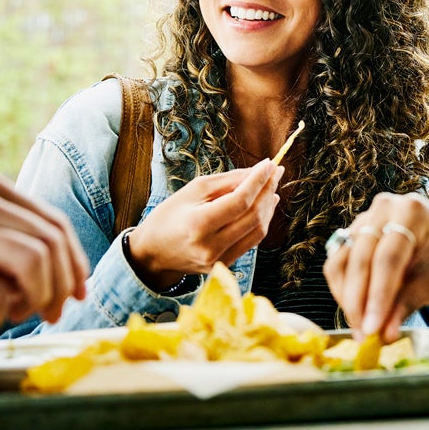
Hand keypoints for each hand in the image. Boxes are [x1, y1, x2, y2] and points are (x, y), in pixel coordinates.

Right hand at [0, 167, 88, 329]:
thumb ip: (8, 236)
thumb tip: (69, 278)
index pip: (54, 223)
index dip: (75, 262)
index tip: (78, 293)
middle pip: (50, 244)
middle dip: (61, 286)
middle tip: (52, 314)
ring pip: (32, 264)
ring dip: (34, 300)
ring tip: (14, 315)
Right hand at [125, 159, 281, 289]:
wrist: (153, 253)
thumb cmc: (170, 216)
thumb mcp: (193, 190)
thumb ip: (227, 181)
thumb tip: (258, 172)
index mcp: (197, 225)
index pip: (240, 201)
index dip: (258, 181)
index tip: (269, 164)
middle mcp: (210, 246)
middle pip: (253, 216)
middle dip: (267, 190)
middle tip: (276, 171)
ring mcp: (219, 260)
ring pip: (258, 230)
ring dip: (269, 205)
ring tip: (272, 185)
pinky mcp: (225, 265)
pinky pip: (252, 241)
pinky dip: (262, 220)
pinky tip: (266, 205)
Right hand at [323, 192, 428, 342]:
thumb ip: (406, 306)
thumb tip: (383, 335)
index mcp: (413, 211)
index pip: (388, 258)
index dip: (378, 296)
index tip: (372, 329)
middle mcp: (385, 206)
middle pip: (361, 258)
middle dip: (359, 301)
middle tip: (362, 335)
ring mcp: (366, 217)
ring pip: (342, 261)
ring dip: (346, 298)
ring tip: (359, 329)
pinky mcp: (353, 232)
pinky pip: (338, 263)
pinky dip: (343, 290)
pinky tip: (355, 313)